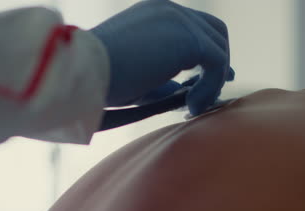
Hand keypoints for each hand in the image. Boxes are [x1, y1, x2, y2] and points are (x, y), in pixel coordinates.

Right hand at [91, 0, 233, 114]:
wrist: (84, 72)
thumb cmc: (102, 78)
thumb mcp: (138, 76)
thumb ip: (164, 78)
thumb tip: (184, 91)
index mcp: (155, 13)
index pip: (194, 27)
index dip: (206, 53)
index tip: (210, 79)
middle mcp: (170, 10)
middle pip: (214, 31)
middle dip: (219, 60)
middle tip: (216, 88)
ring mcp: (181, 20)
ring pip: (218, 47)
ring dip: (213, 80)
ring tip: (195, 106)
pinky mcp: (189, 39)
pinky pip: (216, 64)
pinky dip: (210, 88)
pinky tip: (191, 107)